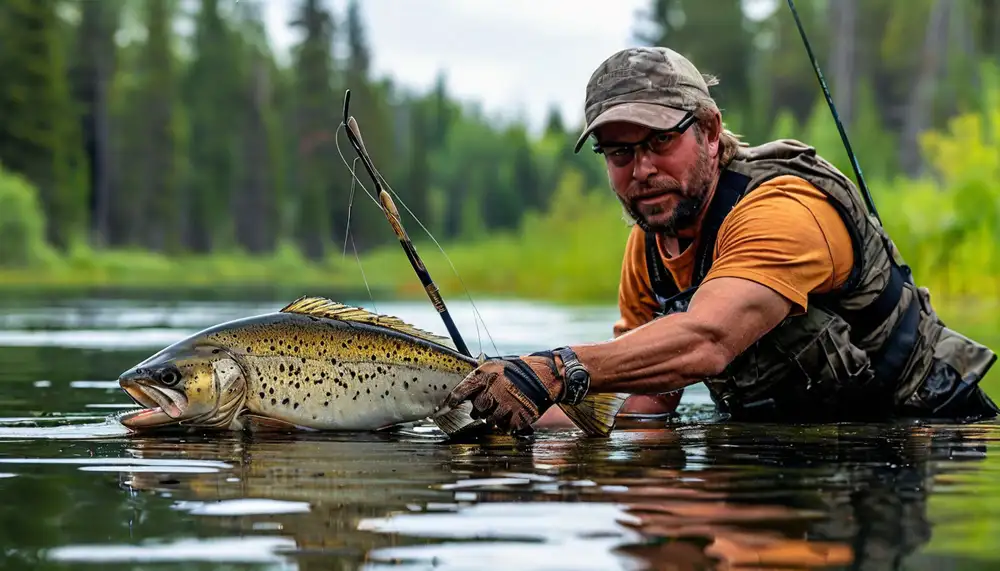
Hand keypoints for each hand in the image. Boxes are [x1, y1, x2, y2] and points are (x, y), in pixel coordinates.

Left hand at [445, 352, 562, 433]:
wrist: (545, 376)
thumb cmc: (517, 372)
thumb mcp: (495, 367)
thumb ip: (478, 380)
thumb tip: (461, 396)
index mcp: (486, 375)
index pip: (462, 391)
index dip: (454, 400)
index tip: (450, 406)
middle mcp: (494, 390)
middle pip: (478, 409)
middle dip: (481, 409)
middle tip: (489, 405)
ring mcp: (506, 405)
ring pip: (491, 420)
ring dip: (495, 417)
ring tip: (504, 407)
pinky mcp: (518, 417)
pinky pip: (505, 427)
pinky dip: (508, 423)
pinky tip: (513, 412)